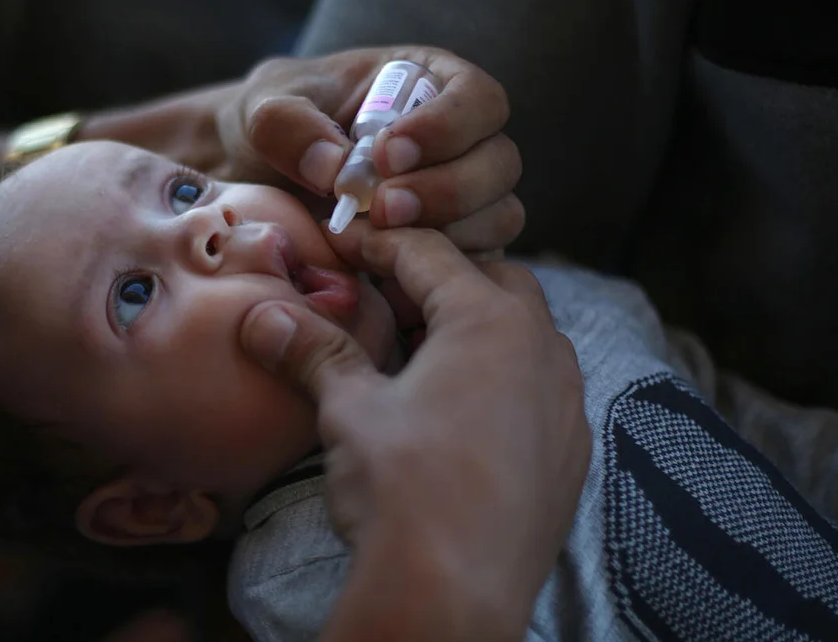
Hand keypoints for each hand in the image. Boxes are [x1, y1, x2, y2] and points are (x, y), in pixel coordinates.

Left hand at [214, 47, 524, 251]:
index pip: (478, 98)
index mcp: (433, 84)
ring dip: (446, 234)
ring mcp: (466, 199)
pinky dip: (437, 274)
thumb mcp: (266, 110)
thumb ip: (290, 127)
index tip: (388, 154)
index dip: (448, 125)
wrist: (260, 182)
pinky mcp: (455, 249)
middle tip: (383, 209)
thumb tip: (334, 168)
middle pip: (499, 162)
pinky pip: (474, 266)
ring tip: (374, 243)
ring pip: (498, 217)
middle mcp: (463, 141)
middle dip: (448, 189)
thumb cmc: (276, 128)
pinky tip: (384, 277)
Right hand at [239, 222, 589, 638]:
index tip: (347, 245)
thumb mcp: (350, 409)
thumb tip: (265, 316)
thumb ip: (314, 351)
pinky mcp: (572, 451)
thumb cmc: (403, 490)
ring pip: (527, 334)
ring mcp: (567, 402)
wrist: (454, 593)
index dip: (380, 244)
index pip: (430, 254)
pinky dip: (505, 379)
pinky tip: (463, 411)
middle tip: (388, 300)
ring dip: (479, 328)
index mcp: (489, 321)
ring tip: (424, 354)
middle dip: (441, 279)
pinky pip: (543, 389)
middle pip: (492, 281)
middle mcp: (543, 350)